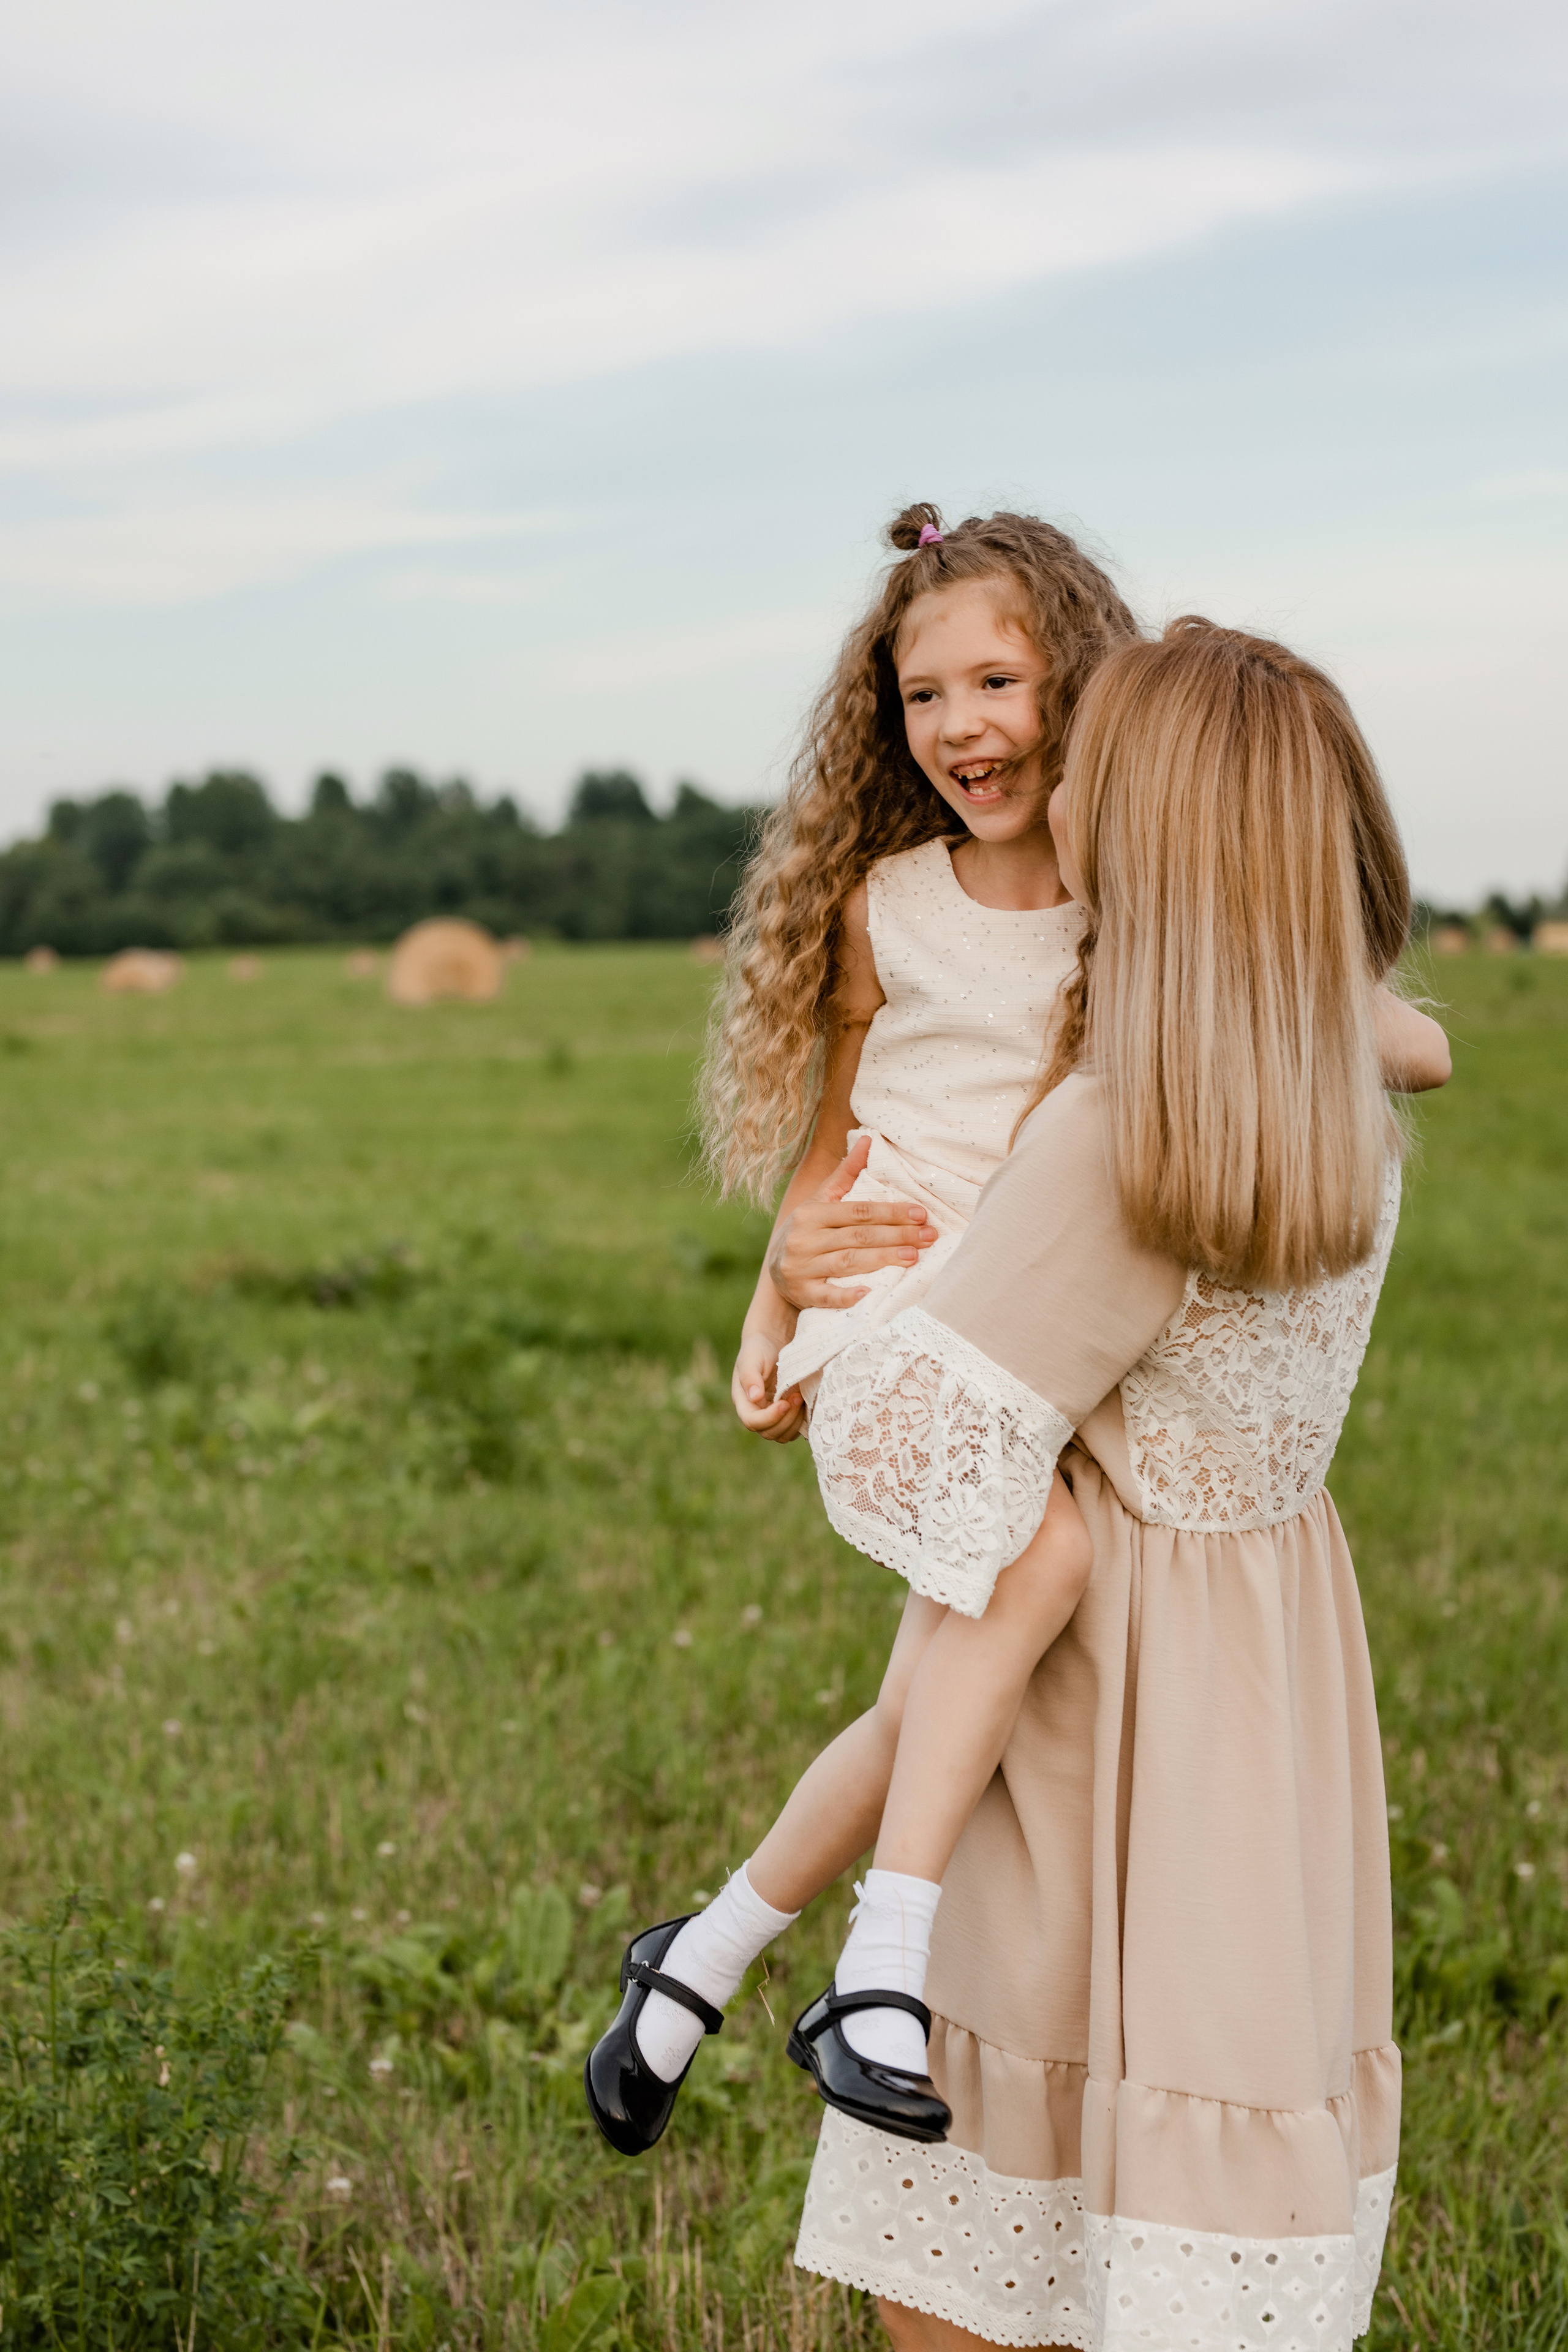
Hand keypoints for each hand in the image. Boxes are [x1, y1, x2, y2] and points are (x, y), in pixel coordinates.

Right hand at [731, 1327, 806, 1443]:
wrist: (773, 1342)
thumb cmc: (759, 1348)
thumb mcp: (751, 1358)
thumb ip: (750, 1377)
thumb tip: (754, 1398)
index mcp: (744, 1402)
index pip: (752, 1422)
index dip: (769, 1418)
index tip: (784, 1403)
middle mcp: (757, 1413)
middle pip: (769, 1432)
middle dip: (785, 1419)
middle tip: (796, 1397)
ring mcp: (772, 1416)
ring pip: (783, 1435)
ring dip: (795, 1421)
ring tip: (801, 1398)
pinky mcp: (787, 1414)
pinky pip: (795, 1429)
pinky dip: (802, 1421)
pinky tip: (807, 1403)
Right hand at [767, 1133, 937, 1312]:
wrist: (775, 1268)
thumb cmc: (807, 1230)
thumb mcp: (821, 1200)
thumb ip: (846, 1173)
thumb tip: (868, 1138)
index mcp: (811, 1213)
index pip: (858, 1211)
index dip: (891, 1212)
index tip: (920, 1214)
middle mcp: (803, 1239)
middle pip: (857, 1236)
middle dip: (897, 1235)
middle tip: (929, 1237)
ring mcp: (801, 1268)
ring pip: (847, 1262)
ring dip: (882, 1260)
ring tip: (913, 1257)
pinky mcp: (802, 1294)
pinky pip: (826, 1297)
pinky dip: (847, 1296)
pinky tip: (869, 1293)